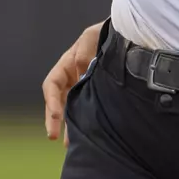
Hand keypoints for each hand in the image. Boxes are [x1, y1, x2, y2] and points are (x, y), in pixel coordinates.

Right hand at [42, 21, 103, 145]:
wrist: (128, 36)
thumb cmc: (106, 34)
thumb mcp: (92, 38)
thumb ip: (84, 53)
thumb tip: (80, 73)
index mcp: (67, 65)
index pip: (52, 85)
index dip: (50, 101)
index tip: (55, 116)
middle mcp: (73, 78)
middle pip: (58, 101)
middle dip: (54, 120)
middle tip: (53, 137)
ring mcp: (86, 87)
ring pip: (73, 108)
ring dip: (70, 125)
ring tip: (71, 145)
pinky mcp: (99, 94)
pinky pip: (89, 109)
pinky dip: (86, 121)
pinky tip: (92, 135)